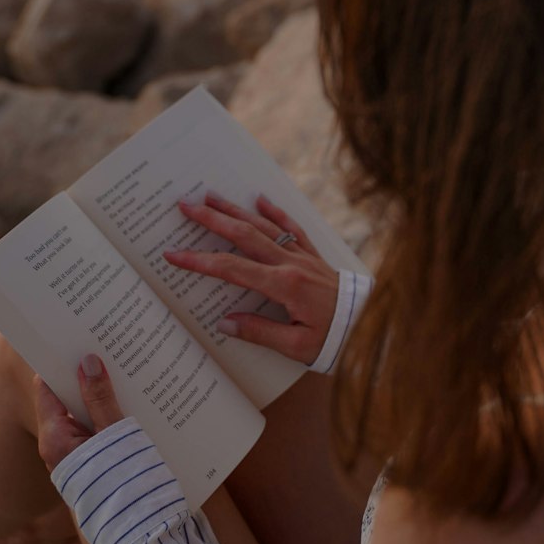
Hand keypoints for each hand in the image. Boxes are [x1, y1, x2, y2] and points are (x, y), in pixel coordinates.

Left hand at [34, 354, 124, 472]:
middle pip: (62, 402)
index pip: (46, 389)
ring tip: (117, 378)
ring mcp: (68, 456)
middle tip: (102, 358)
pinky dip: (99, 418)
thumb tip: (88, 362)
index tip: (76, 348)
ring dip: (94, 399)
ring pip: (76, 416)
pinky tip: (122, 408)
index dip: (60, 367)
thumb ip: (100, 398)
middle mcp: (55, 447)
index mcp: (55, 438)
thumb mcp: (113, 432)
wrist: (131, 519)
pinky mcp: (83, 463)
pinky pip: (86, 431)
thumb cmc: (123, 477)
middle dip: (82, 380)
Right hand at [164, 192, 337, 364]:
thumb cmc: (333, 339)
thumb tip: (224, 322)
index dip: (200, 260)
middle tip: (184, 206)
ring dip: (235, 209)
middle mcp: (291, 263)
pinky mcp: (313, 255)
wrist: (369, 326)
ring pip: (264, 225)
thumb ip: (259, 333)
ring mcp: (303, 256)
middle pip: (244, 235)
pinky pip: (292, 227)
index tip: (174, 254)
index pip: (232, 269)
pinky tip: (260, 198)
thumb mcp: (297, 347)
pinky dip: (275, 211)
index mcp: (283, 286)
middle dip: (212, 219)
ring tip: (210, 196)